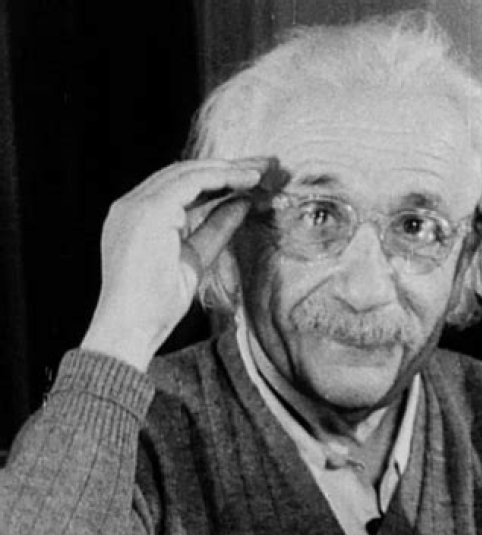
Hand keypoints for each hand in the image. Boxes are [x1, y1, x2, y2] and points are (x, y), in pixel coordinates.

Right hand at [81, 158, 270, 371]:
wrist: (130, 330)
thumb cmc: (155, 306)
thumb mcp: (195, 259)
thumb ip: (215, 229)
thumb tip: (242, 203)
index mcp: (136, 218)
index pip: (179, 187)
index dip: (216, 180)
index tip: (249, 180)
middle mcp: (130, 206)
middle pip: (184, 173)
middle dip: (226, 168)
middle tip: (262, 167)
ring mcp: (136, 206)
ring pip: (188, 172)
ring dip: (228, 169)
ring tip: (260, 171)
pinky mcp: (149, 211)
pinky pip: (192, 182)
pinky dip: (222, 178)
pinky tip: (247, 181)